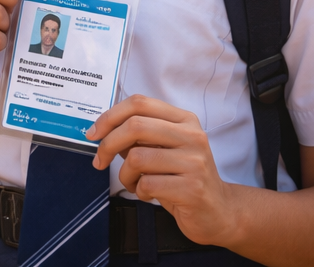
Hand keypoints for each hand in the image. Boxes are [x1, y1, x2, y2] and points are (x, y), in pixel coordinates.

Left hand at [88, 95, 236, 247]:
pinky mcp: (192, 188)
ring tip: (133, 183)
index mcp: (184, 120)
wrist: (219, 211)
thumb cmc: (184, 178)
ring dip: (125, 175)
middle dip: (108, 144)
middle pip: (135, 126)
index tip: (94, 133)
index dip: (110, 116)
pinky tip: (148, 194)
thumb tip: (103, 130)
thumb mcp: (164, 149)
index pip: (140, 103)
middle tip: (99, 161)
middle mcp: (192, 136)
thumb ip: (140, 136)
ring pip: (137, 158)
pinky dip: (139, 191)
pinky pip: (147, 184)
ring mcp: (194, 161)